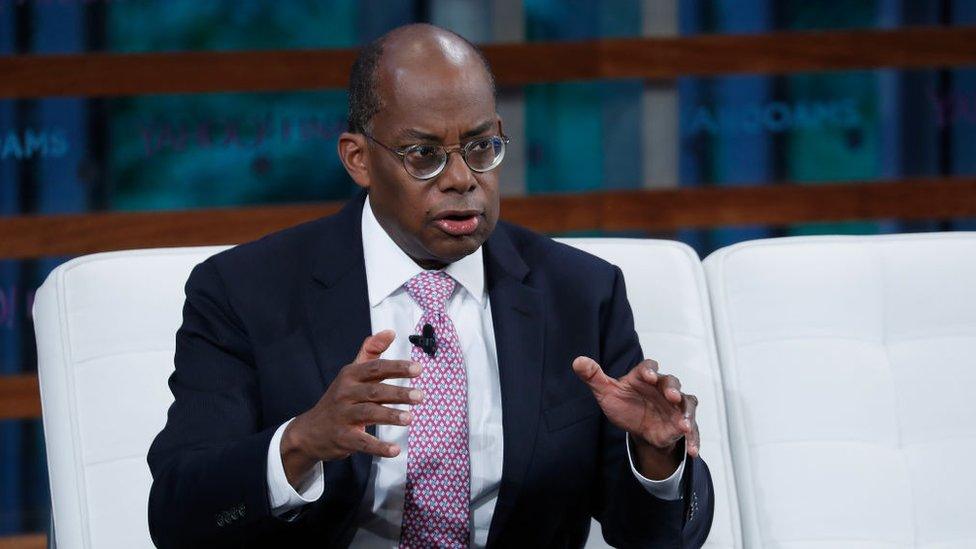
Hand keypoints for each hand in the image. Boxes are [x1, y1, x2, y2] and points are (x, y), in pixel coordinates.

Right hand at [280, 330, 422, 486]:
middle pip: (374, 391)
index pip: (376, 368)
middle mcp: (345, 393)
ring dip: (390, 416)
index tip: (418, 369)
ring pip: (369, 414)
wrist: (310, 431)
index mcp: (350, 375)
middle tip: (420, 395)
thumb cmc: (339, 399)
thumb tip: (390, 332)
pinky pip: (363, 442)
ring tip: (410, 418)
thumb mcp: (351, 373)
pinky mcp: (342, 438)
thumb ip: (371, 352)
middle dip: (398, 393)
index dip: (397, 367)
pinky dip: (379, 447)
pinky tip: (395, 450)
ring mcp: (343, 416)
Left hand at [572, 356, 699, 478]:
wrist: (637, 426)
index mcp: (644, 377)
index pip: (649, 367)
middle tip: (672, 396)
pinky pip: (691, 429)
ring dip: (686, 414)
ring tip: (683, 426)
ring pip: (686, 404)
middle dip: (673, 389)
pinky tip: (692, 450)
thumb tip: (578, 361)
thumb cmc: (624, 404)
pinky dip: (693, 439)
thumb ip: (593, 377)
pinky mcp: (682, 422)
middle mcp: (663, 388)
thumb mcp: (606, 392)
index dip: (650, 370)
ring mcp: (675, 405)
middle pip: (672, 382)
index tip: (648, 376)